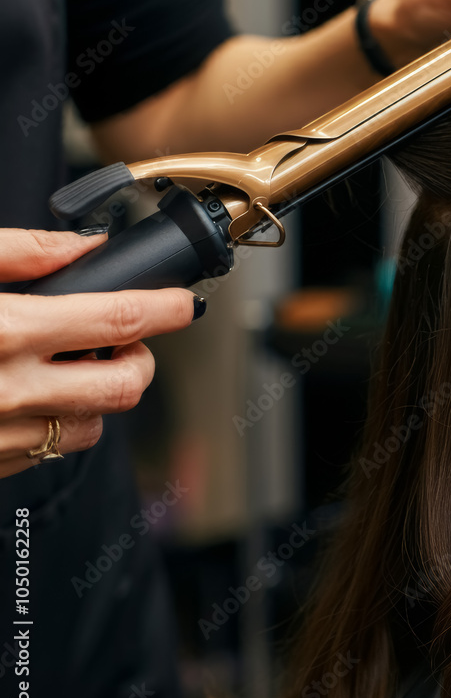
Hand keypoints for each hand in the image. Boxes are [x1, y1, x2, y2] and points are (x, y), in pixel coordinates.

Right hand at [0, 228, 199, 478]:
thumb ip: (21, 253)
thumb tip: (84, 246)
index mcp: (6, 333)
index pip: (118, 319)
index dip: (166, 309)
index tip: (185, 304)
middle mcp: (10, 391)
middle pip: (124, 385)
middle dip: (140, 359)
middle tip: (125, 341)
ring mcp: (2, 437)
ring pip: (92, 426)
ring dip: (98, 395)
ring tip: (71, 368)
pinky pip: (48, 452)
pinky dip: (56, 423)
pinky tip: (29, 398)